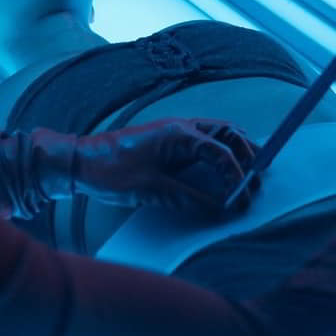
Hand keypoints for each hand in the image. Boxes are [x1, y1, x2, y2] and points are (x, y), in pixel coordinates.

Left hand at [47, 118, 261, 215]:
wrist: (79, 162)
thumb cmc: (110, 171)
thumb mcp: (151, 189)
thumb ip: (187, 198)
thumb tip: (218, 208)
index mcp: (179, 133)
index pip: (221, 152)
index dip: (236, 177)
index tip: (242, 199)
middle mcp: (181, 127)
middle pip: (227, 133)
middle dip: (246, 154)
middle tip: (257, 179)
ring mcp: (175, 132)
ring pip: (217, 134)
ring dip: (235, 150)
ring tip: (249, 171)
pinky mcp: (168, 141)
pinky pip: (203, 142)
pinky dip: (219, 153)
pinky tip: (222, 170)